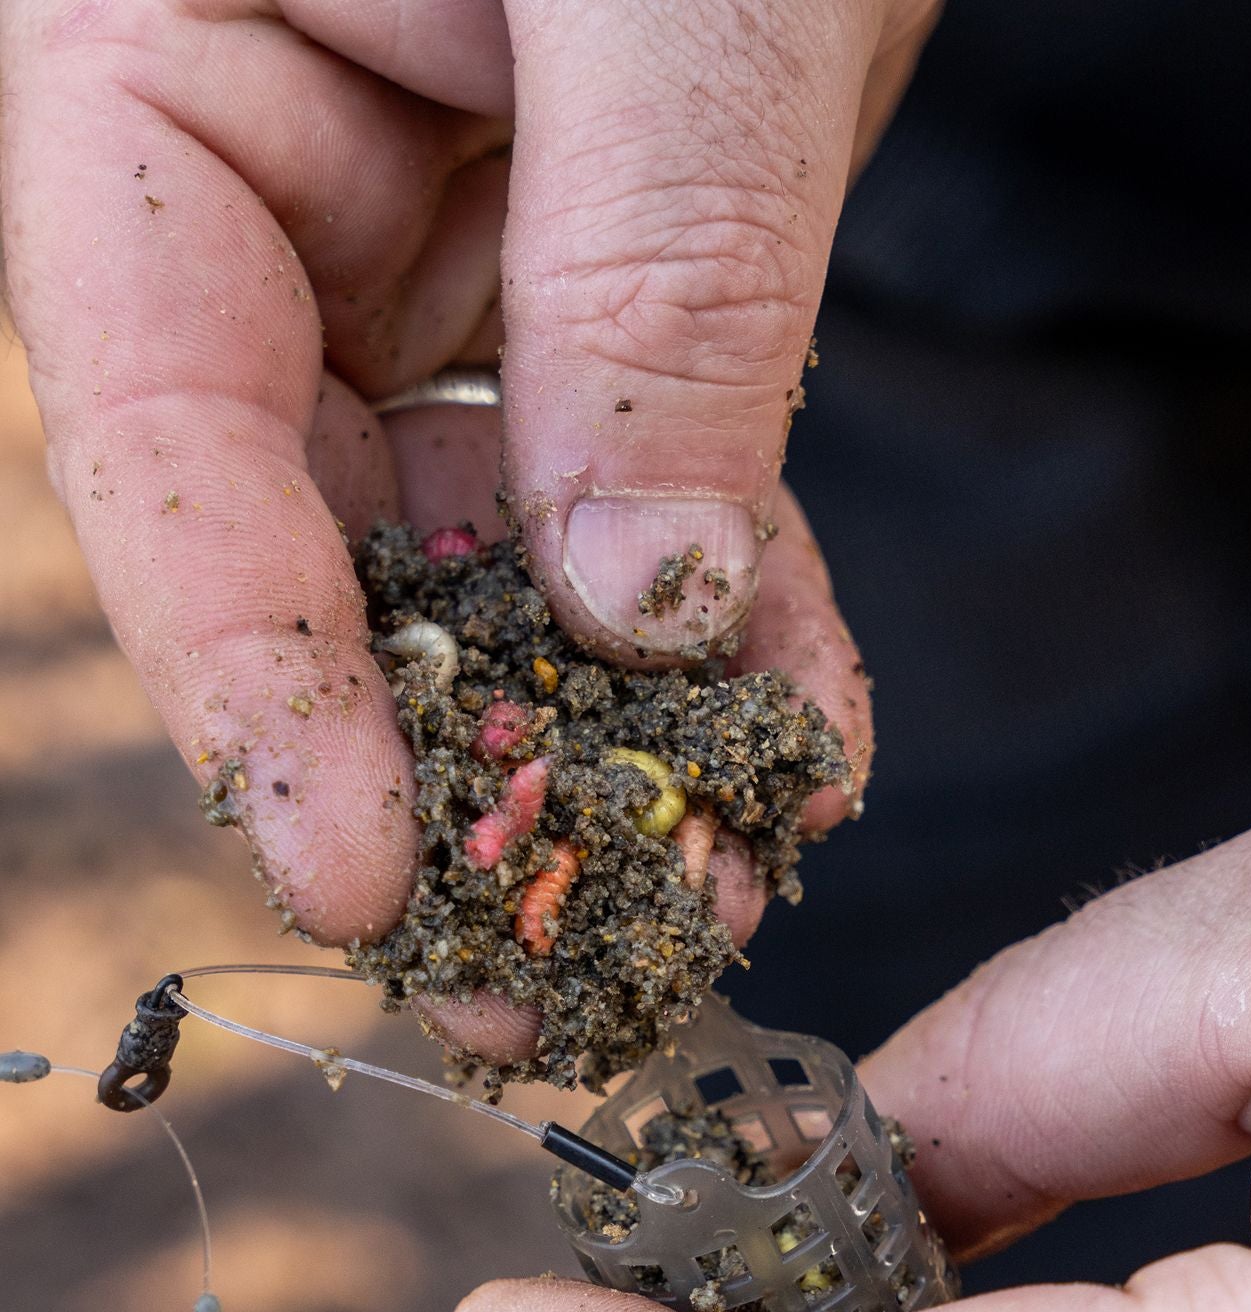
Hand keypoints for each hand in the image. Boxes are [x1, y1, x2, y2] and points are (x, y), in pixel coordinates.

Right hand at [0, 1, 929, 1057]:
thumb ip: (647, 286)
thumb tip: (643, 604)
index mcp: (151, 81)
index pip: (162, 441)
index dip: (260, 685)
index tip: (365, 880)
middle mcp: (270, 204)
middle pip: (319, 550)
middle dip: (447, 772)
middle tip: (538, 975)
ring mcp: (430, 266)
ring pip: (488, 565)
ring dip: (599, 745)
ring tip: (691, 911)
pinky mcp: (587, 312)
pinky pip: (640, 509)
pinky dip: (722, 640)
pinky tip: (791, 757)